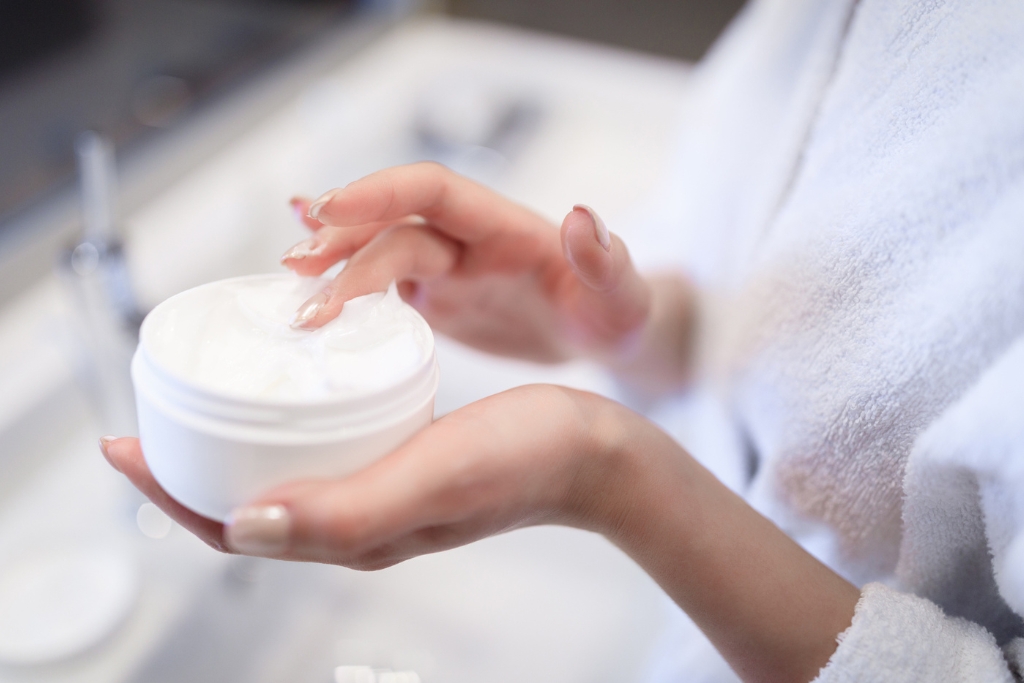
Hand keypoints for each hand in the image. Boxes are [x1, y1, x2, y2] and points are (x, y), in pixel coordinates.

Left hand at [101, 385, 620, 566]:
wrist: (592, 448)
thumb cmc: (524, 461)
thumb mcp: (429, 478)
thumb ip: (341, 509)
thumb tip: (241, 527)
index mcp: (355, 533)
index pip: (236, 528)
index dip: (171, 495)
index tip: (123, 448)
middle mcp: (359, 518)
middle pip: (246, 505)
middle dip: (186, 471)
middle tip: (146, 420)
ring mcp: (380, 489)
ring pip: (281, 476)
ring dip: (229, 447)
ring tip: (199, 402)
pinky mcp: (400, 459)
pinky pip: (323, 450)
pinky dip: (284, 426)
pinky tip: (286, 394)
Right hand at [284, 163, 693, 389]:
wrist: (598, 336)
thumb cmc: (614, 314)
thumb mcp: (622, 297)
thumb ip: (604, 260)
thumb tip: (581, 217)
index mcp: (504, 226)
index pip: (433, 191)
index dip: (380, 193)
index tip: (330, 209)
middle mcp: (466, 239)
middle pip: (391, 223)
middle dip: (341, 237)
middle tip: (295, 268)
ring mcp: (446, 267)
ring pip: (376, 251)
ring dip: (332, 262)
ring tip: (288, 282)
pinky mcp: (434, 296)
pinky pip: (380, 281)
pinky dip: (342, 278)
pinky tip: (306, 280)